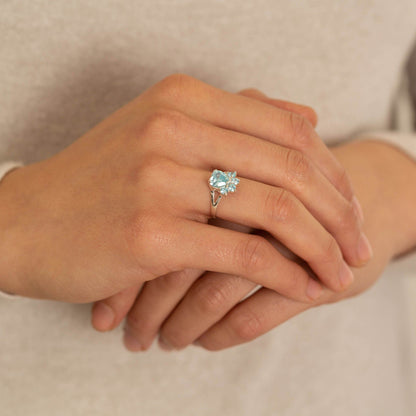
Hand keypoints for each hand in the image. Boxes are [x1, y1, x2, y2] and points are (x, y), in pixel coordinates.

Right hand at [88, 87, 369, 348]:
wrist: (26, 221)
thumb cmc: (96, 183)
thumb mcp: (161, 134)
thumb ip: (234, 121)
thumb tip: (310, 118)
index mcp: (182, 98)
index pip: (287, 129)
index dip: (331, 171)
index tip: (349, 207)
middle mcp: (173, 127)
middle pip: (290, 168)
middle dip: (339, 213)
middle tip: (358, 244)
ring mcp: (158, 177)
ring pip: (274, 211)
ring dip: (320, 247)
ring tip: (340, 273)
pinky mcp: (149, 231)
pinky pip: (242, 252)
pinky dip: (284, 273)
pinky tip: (304, 289)